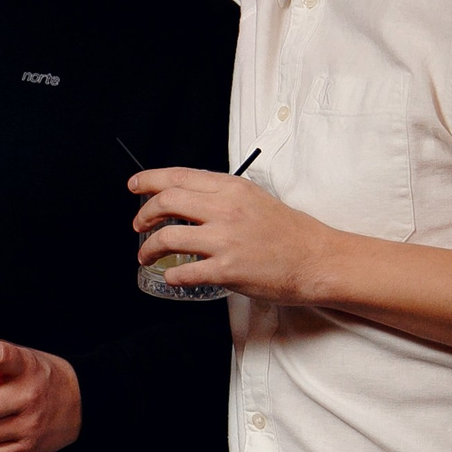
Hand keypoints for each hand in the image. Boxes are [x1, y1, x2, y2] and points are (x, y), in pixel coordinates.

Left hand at [130, 167, 341, 304]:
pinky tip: (172, 276)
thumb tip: (187, 196)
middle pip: (166, 202)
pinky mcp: (228, 270)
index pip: (179, 176)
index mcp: (232, 188)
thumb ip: (222, 194)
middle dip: (143, 214)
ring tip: (146, 255)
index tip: (134, 186)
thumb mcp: (254, 198)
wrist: (317, 259)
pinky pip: (184, 272)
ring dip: (148, 248)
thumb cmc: (288, 232)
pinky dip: (171, 275)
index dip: (149, 179)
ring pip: (167, 237)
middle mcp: (226, 209)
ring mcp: (226, 240)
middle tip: (138, 225)